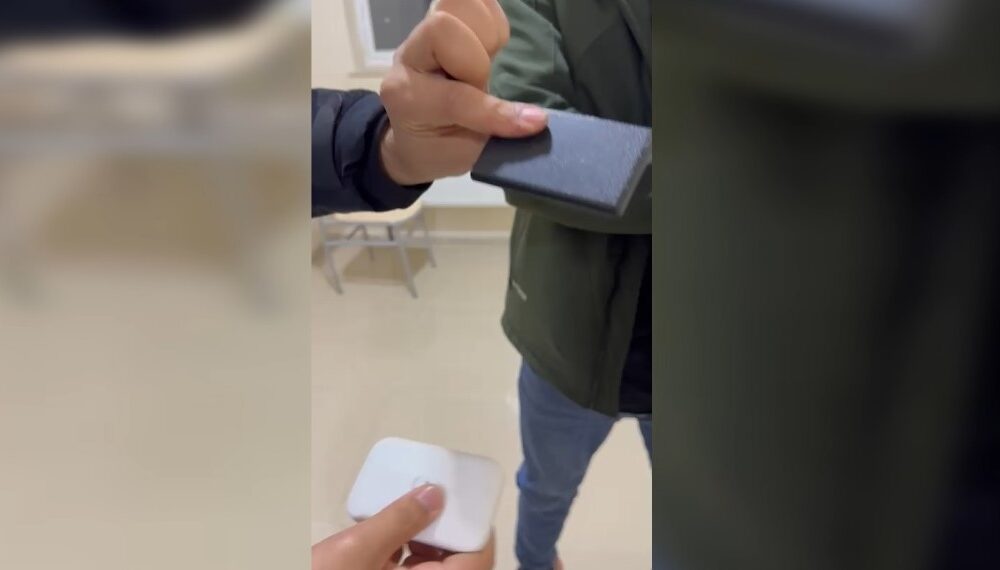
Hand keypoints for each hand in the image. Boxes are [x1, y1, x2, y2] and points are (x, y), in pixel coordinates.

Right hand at [311, 484, 494, 569]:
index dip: (476, 530)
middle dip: (446, 530)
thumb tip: (433, 495)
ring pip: (432, 566)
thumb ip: (398, 520)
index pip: (476, 563)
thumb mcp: (357, 548)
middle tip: (432, 499)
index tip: (467, 501)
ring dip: (425, 539)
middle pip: (456, 563)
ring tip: (407, 512)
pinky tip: (388, 533)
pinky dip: (405, 551)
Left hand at [379, 0, 547, 185]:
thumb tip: (537, 118)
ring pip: (459, 5)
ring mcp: (425, 33)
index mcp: (407, 98)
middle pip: (443, 27)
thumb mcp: (465, 154)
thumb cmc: (442, 146)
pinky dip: (493, 20)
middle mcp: (410, 56)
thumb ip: (494, 133)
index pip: (453, 96)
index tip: (533, 123)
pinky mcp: (446, 20)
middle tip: (482, 84)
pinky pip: (478, 2)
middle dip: (478, 58)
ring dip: (486, 31)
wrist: (421, 134)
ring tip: (488, 59)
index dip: (493, 112)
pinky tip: (489, 47)